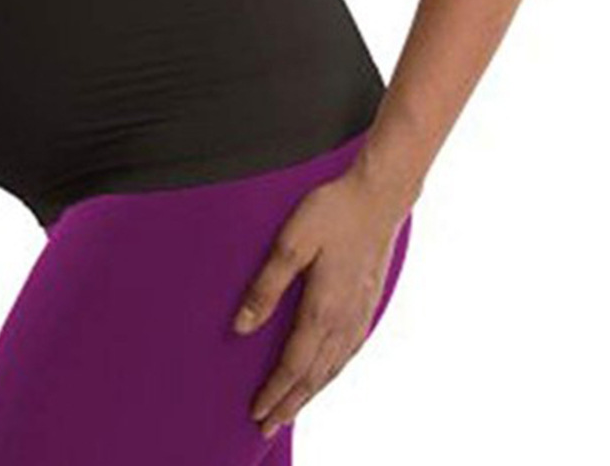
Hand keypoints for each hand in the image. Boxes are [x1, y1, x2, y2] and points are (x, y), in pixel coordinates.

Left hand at [232, 166, 410, 438]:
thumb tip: (242, 327)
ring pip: (335, 366)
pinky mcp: (369, 300)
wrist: (378, 196)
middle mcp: (344, 319)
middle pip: (315, 374)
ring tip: (294, 407)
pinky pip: (350, 350)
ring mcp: (361, 311)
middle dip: (290, 402)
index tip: (256, 413)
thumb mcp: (289, 244)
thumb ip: (266, 287)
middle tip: (269, 426)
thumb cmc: (332, 213)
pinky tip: (330, 369)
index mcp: (322, 308)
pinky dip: (334, 370)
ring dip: (312, 391)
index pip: (294, 364)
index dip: (275, 391)